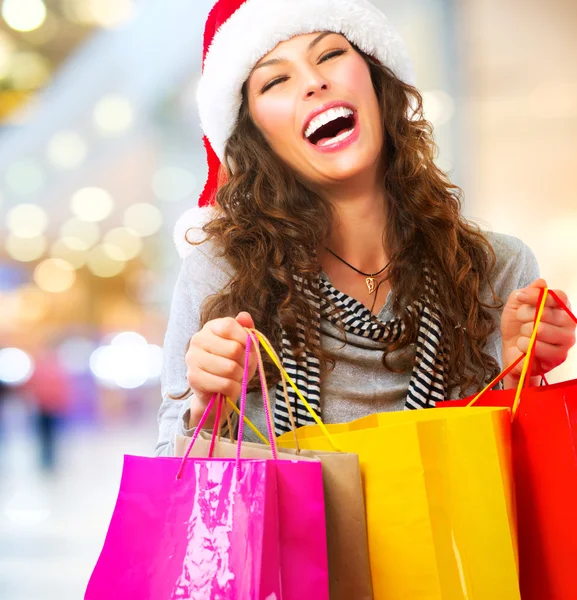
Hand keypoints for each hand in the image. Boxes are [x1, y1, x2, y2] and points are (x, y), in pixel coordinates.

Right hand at [184, 312, 256, 427]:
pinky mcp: (193, 378)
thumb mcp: (244, 346)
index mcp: (211, 327)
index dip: (244, 338)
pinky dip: (234, 388)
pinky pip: (225, 384)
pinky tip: (229, 387)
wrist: (218, 390)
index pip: (229, 326)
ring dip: (240, 376)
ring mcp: (193, 358)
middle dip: (245, 362)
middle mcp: (198, 339)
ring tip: (235, 377)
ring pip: (230, 368)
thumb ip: (246, 329)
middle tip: (242, 366)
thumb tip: (245, 316)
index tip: (248, 348)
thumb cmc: (233, 363)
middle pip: (233, 349)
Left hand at [501, 279, 575, 385]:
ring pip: (540, 329)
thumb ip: (527, 292)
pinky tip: (525, 346)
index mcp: (562, 308)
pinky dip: (523, 345)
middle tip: (520, 319)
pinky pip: (536, 346)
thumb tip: (541, 283)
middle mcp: (569, 322)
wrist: (510, 350)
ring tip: (524, 334)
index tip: (520, 297)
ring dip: (524, 331)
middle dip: (524, 315)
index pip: (558, 297)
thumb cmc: (517, 326)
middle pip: (546, 312)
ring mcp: (567, 340)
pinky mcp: (559, 356)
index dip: (537, 296)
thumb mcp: (516, 305)